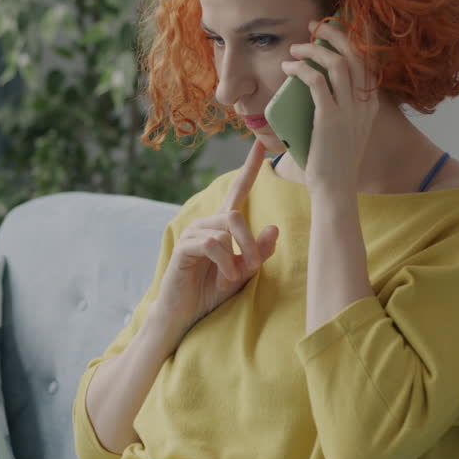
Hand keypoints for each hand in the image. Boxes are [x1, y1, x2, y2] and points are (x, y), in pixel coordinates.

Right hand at [152, 140, 279, 333]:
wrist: (185, 313)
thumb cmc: (213, 291)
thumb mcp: (245, 272)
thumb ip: (259, 252)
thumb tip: (274, 228)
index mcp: (222, 225)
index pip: (238, 190)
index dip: (250, 168)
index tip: (263, 145)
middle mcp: (207, 222)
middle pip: (237, 215)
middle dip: (250, 243)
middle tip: (252, 267)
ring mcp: (193, 232)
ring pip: (226, 230)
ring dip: (237, 257)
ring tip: (232, 277)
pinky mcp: (184, 246)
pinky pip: (213, 243)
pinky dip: (225, 262)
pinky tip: (224, 276)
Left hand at [281, 18, 379, 196]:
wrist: (335, 189)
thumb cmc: (333, 161)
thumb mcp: (347, 130)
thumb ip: (342, 108)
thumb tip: (317, 86)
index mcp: (370, 105)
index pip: (368, 60)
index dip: (354, 37)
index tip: (335, 26)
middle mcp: (364, 104)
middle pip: (356, 54)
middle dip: (335, 33)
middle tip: (314, 26)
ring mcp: (349, 111)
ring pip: (337, 63)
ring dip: (314, 49)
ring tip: (296, 48)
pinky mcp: (329, 119)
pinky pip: (317, 82)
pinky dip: (301, 69)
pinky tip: (289, 67)